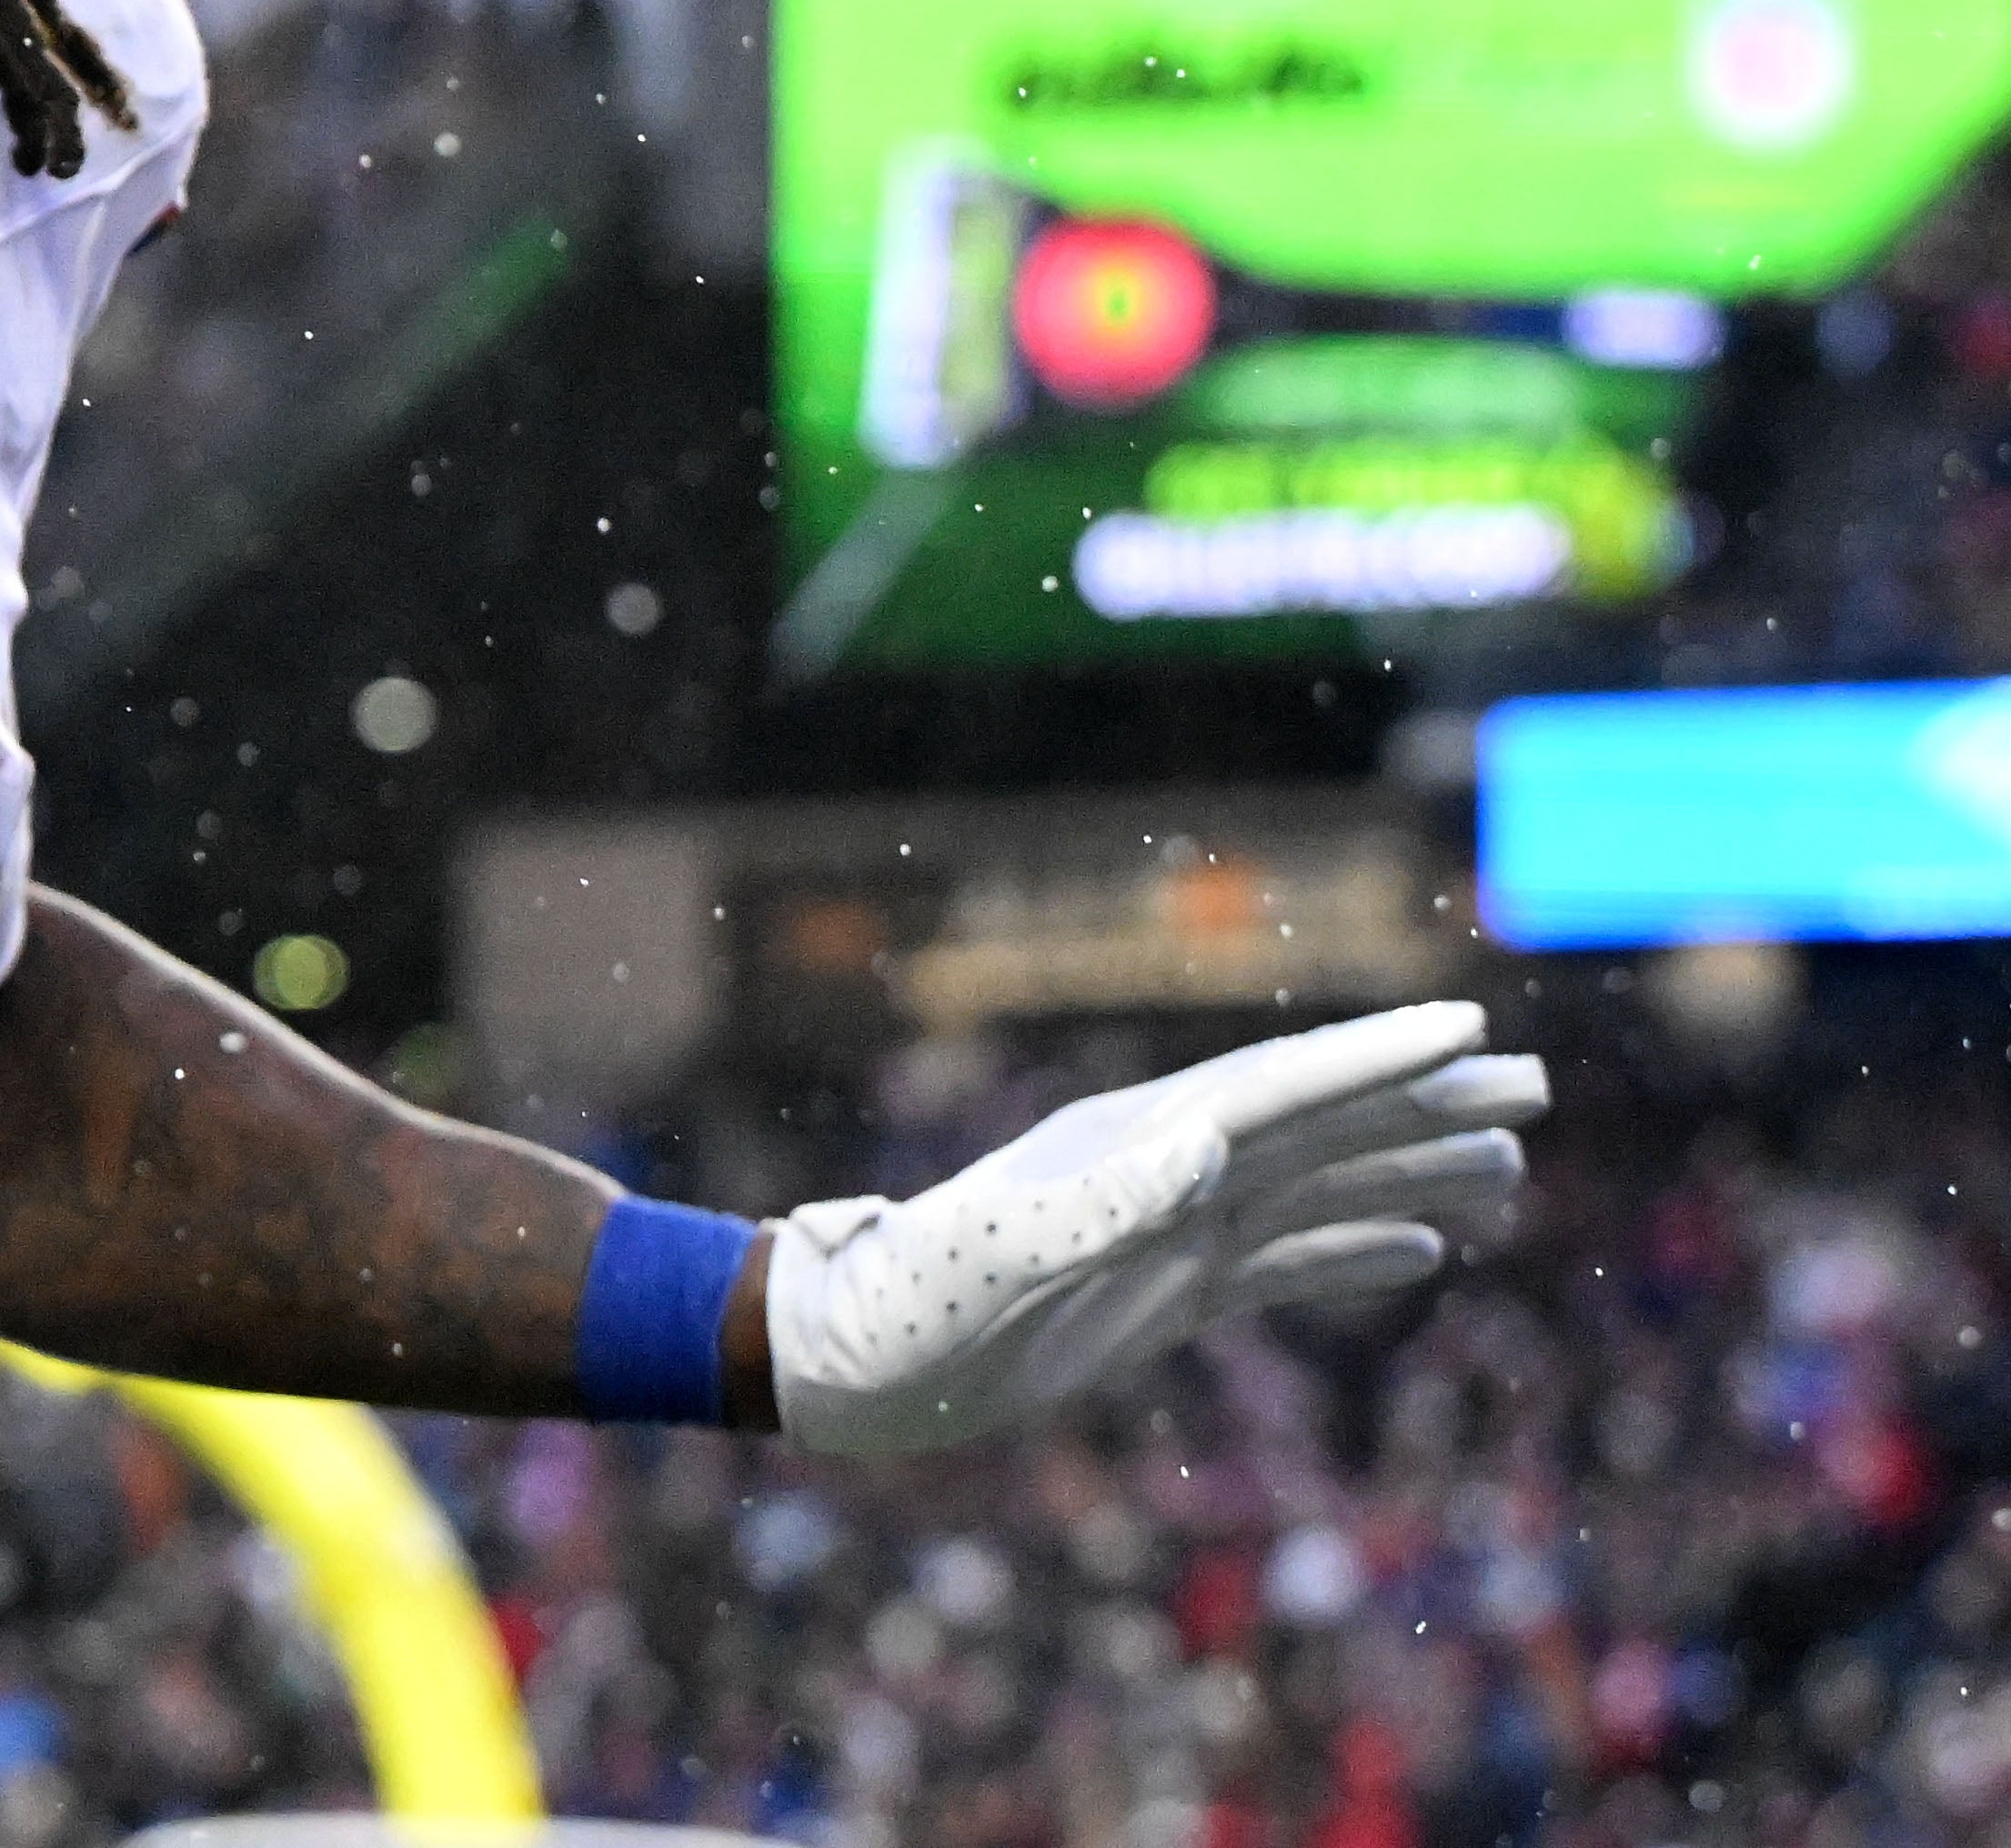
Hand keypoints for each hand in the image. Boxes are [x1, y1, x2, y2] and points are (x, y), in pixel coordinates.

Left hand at [766, 1000, 1545, 1457]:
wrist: (852, 1359)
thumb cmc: (908, 1302)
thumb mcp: (997, 1252)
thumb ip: (1099, 1203)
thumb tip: (1206, 1145)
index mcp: (1131, 1141)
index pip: (1276, 1088)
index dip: (1372, 1061)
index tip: (1466, 1030)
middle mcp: (1162, 1168)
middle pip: (1320, 1122)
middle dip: (1423, 1102)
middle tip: (1536, 1084)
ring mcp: (1169, 1227)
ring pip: (1318, 1184)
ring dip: (1410, 1168)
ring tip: (1510, 1162)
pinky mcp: (1163, 1290)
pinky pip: (1281, 1260)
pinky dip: (1353, 1248)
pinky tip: (1422, 1247)